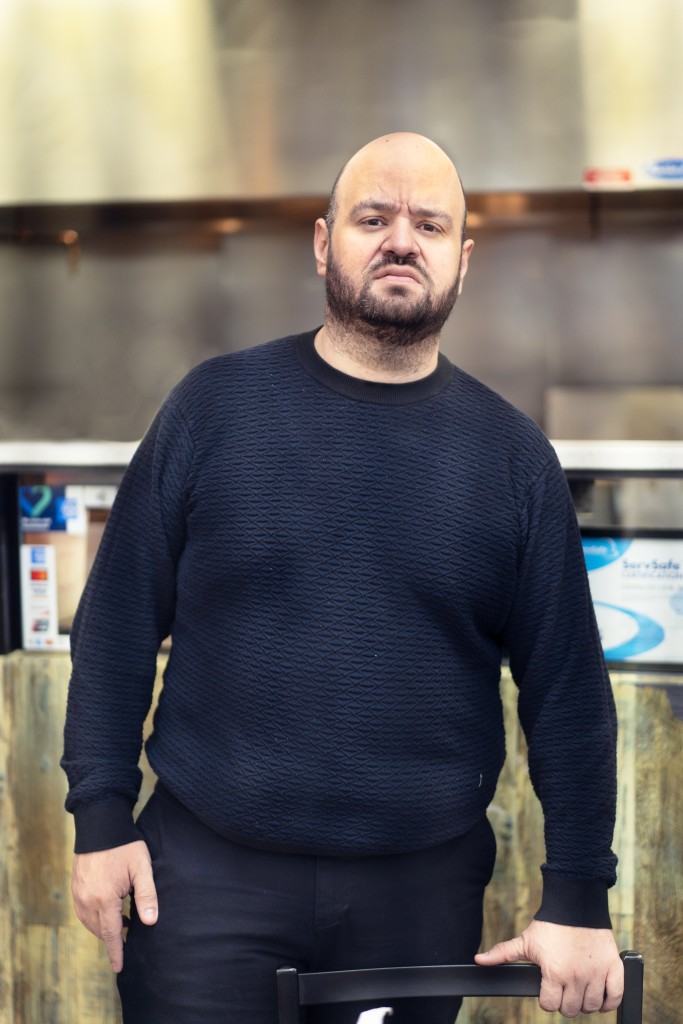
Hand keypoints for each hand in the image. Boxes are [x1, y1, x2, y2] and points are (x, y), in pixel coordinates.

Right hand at [71, 840, 157, 972]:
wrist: (100, 824)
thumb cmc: (124, 846)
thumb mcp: (141, 868)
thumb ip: (146, 896)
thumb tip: (150, 922)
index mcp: (104, 899)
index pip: (111, 934)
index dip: (116, 952)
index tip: (119, 968)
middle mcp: (87, 900)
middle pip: (100, 930)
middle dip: (112, 939)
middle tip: (126, 941)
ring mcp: (78, 894)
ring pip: (90, 922)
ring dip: (104, 927)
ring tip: (121, 923)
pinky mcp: (75, 887)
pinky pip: (83, 911)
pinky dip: (94, 917)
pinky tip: (107, 911)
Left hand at [475, 919, 623, 1016]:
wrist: (577, 904)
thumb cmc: (550, 924)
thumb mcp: (525, 940)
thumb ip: (503, 953)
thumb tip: (479, 960)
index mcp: (554, 974)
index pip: (550, 1005)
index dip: (547, 998)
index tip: (549, 988)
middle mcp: (576, 978)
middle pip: (570, 1010)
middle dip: (565, 1001)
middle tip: (563, 987)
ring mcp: (597, 974)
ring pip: (591, 1007)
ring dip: (585, 1002)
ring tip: (579, 988)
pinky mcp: (614, 969)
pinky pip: (615, 998)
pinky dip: (609, 1002)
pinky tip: (600, 995)